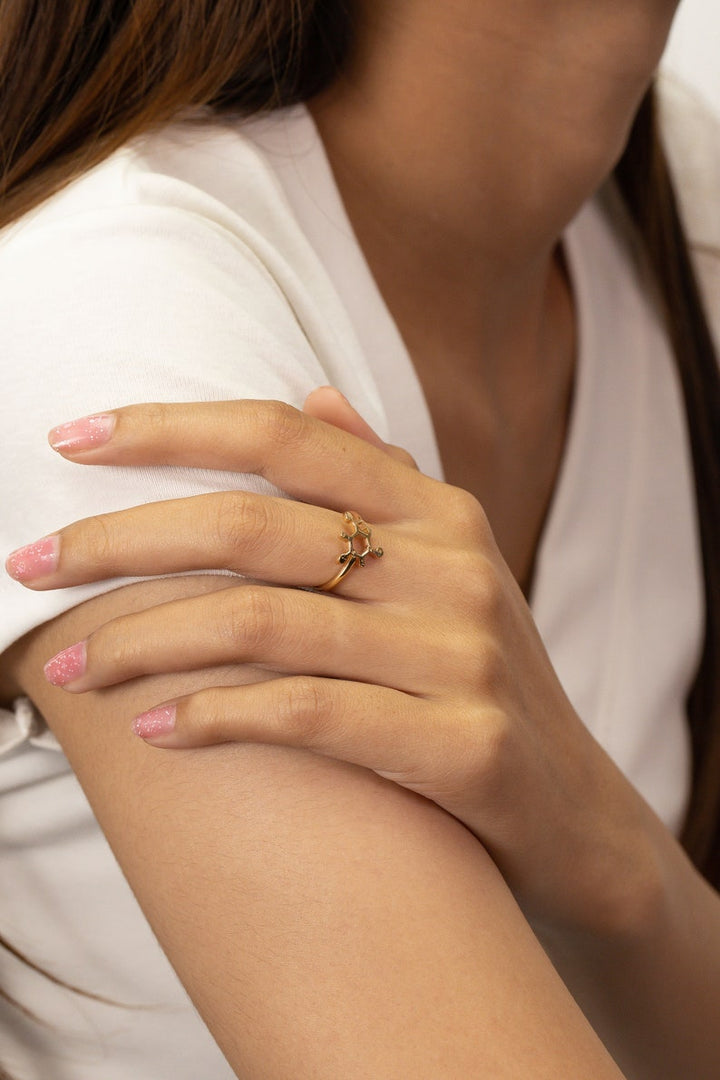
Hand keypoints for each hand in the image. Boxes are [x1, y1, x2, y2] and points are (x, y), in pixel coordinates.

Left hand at [6, 390, 661, 935]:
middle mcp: (452, 565)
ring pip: (263, 624)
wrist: (571, 807)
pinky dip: (215, 719)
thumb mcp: (446, 563)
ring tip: (66, 669)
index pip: (285, 436)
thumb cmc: (476, 676)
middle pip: (252, 527)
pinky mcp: (461, 744)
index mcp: (439, 509)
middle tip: (25, 566)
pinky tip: (151, 733)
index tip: (69, 438)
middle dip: (119, 542)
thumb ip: (381, 476)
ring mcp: (462, 653)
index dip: (171, 428)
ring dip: (143, 645)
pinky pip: (307, 716)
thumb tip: (312, 391)